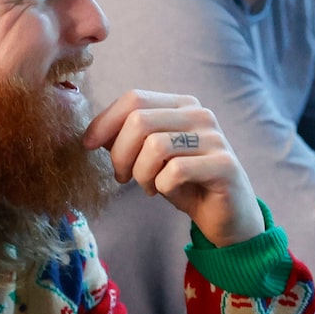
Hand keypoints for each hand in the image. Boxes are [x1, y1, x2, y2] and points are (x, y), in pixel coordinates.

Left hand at [86, 92, 260, 249]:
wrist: (226, 215)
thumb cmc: (185, 183)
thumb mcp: (149, 157)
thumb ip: (126, 139)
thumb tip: (92, 133)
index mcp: (182, 105)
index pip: (134, 99)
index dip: (105, 121)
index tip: (88, 145)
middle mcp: (201, 115)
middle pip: (140, 121)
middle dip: (120, 154)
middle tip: (122, 177)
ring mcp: (215, 138)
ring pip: (155, 146)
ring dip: (141, 174)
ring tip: (147, 187)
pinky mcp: (225, 165)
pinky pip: (175, 171)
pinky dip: (162, 186)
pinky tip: (167, 192)